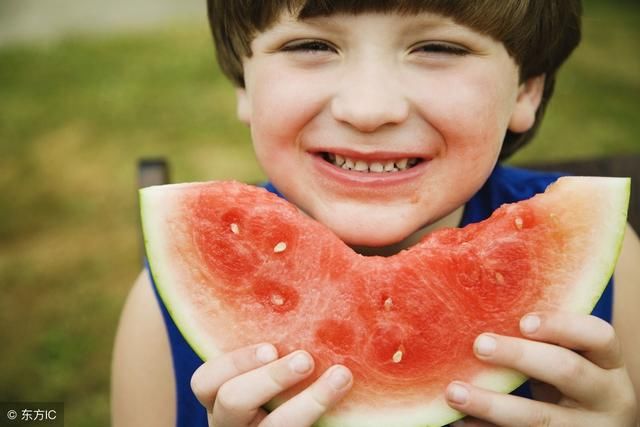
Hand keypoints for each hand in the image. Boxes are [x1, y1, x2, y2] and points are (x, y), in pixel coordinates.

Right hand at [191, 343, 352, 426]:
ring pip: (275, 426)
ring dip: (310, 402)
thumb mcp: (264, 365)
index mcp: (220, 397)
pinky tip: (350, 393)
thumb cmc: (283, 379)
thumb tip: (300, 273)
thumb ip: (271, 343)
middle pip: (231, 402)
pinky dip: (328, 413)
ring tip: (341, 377)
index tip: (271, 347)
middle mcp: (232, 423)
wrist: (299, 418)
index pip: (205, 381)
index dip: (233, 362)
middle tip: (305, 360)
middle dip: (270, 378)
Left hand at [445, 312, 637, 426]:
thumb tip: (479, 308)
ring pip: (540, 418)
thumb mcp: (571, 358)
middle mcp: (609, 397)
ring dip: (492, 404)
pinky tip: (462, 421)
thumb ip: (546, 339)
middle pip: (567, 371)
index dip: (562, 326)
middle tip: (479, 345)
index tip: (523, 322)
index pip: (599, 335)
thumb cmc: (569, 380)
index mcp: (609, 363)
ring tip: (454, 393)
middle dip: (520, 356)